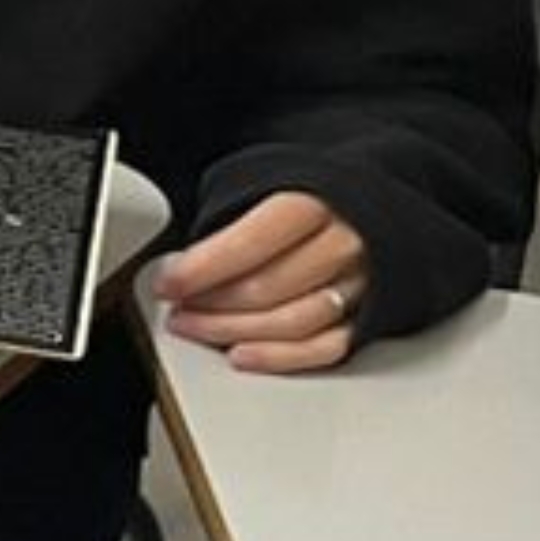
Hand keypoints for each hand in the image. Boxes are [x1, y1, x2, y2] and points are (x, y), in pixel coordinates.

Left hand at [160, 189, 376, 376]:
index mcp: (314, 205)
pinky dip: (281, 357)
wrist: (369, 200)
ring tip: (196, 328)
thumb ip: (230, 219)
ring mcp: (362, 283)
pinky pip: (327, 347)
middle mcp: (343, 244)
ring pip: (295, 322)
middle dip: (212, 304)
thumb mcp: (262, 183)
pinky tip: (242, 354)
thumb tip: (185, 261)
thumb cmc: (307, 196)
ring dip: (235, 331)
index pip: (251, 243)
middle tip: (177, 308)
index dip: (202, 268)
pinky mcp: (371, 315)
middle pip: (270, 287)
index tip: (168, 283)